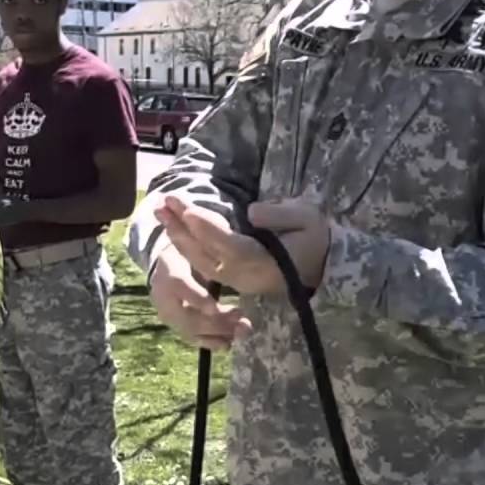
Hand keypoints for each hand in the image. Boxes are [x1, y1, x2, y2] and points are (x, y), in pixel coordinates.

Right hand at [149, 245, 251, 350]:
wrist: (165, 267)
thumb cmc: (187, 255)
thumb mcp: (195, 251)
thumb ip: (207, 260)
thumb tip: (227, 263)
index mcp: (168, 272)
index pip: (180, 285)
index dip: (197, 298)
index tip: (215, 308)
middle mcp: (163, 298)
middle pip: (187, 315)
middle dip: (216, 322)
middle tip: (241, 319)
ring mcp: (168, 315)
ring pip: (191, 330)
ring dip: (218, 334)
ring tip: (241, 331)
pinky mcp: (174, 326)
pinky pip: (191, 338)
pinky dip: (210, 342)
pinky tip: (227, 344)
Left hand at [155, 196, 330, 295]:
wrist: (321, 267)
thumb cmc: (315, 239)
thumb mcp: (309, 220)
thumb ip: (282, 216)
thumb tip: (251, 213)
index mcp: (268, 264)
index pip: (232, 248)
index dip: (209, 231)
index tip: (188, 211)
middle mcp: (247, 278)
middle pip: (209, 257)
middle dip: (183, 230)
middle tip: (165, 203)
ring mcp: (238, 282)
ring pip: (202, 263)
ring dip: (179, 237)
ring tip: (162, 210)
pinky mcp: (232, 280)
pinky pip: (204, 266)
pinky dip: (187, 247)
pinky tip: (175, 227)